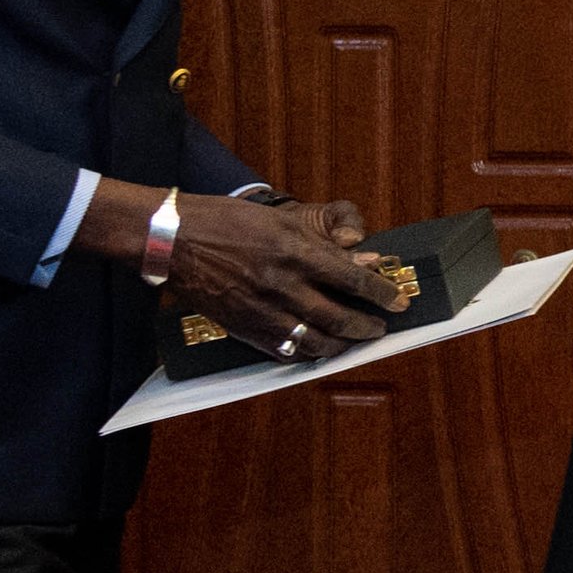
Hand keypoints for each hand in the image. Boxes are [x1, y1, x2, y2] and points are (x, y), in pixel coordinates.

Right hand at [86, 180, 402, 354]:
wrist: (172, 238)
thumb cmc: (227, 220)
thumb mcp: (279, 219)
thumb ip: (320, 241)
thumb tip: (360, 254)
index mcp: (294, 250)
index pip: (353, 279)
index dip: (381, 294)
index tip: (400, 302)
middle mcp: (281, 283)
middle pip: (338, 317)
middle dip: (366, 327)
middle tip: (380, 329)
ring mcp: (260, 309)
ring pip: (313, 340)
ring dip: (340, 345)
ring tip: (352, 342)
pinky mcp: (242, 326)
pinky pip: (282, 350)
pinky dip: (304, 353)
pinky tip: (315, 350)